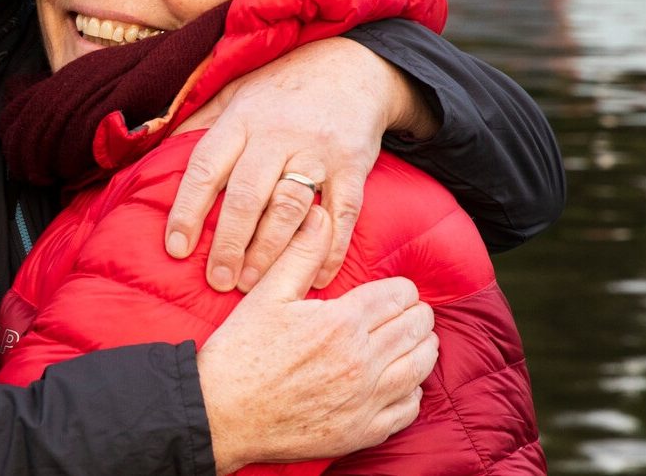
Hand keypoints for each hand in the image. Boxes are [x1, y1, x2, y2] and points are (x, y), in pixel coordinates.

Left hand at [166, 37, 437, 291]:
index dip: (187, 210)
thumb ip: (198, 123)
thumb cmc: (279, 87)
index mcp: (241, 119)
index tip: (175, 248)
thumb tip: (150, 151)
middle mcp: (277, 135)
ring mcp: (318, 151)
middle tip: (218, 280)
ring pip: (291, 207)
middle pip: (248, 194)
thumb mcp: (233, 92)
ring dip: (271, 250)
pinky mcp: (354, 165)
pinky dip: (330, 249)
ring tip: (253, 283)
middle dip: (230, 242)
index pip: (206, 167)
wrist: (350, 64)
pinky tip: (316, 276)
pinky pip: (342, 213)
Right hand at [198, 208, 436, 473]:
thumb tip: (320, 214)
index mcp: (341, 322)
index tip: (396, 289)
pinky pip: (408, 407)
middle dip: (416, 314)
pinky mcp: (363, 430)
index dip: (402, 288)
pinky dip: (412, 390)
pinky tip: (401, 380)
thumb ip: (300, 253)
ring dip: (422, 347)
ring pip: (420, 366)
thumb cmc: (240, 352)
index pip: (398, 296)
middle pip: (416, 328)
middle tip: (409, 311)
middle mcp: (362, 361)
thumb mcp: (266, 295)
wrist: (222, 413)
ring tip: (415, 339)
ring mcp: (366, 399)